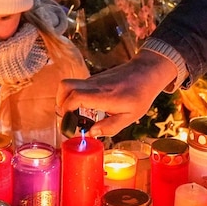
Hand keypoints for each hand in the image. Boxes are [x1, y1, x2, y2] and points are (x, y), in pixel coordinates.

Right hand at [59, 51, 179, 137]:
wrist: (146, 72)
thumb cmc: (140, 95)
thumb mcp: (130, 117)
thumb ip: (110, 127)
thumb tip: (91, 133)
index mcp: (104, 96)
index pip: (76, 97)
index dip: (67, 110)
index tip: (69, 122)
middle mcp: (95, 85)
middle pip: (65, 86)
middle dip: (60, 102)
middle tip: (68, 116)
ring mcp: (93, 79)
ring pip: (70, 84)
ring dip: (68, 99)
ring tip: (77, 113)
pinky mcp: (94, 78)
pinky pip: (79, 86)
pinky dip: (77, 96)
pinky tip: (89, 107)